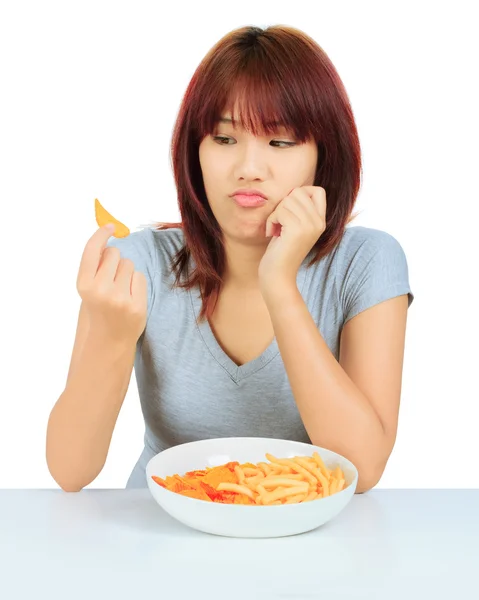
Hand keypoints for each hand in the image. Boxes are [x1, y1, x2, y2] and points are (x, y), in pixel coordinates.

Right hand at [76, 225, 147, 343]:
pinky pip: (140, 278)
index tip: (110, 226)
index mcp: (84, 285)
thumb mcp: (88, 289)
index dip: (101, 235)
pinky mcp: (136, 305)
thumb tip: (110, 241)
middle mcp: (100, 290)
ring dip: (126, 273)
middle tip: (111, 278)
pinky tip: (130, 297)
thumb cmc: (97, 311)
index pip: (92, 251)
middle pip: (114, 254)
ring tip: (120, 291)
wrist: (107, 342)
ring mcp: (120, 298)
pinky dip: (136, 284)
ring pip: (129, 264)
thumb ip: (95, 268)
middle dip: (114, 260)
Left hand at [258, 186, 326, 293]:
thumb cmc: (281, 251)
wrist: (278, 276)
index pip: (318, 191)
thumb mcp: (293, 227)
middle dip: (283, 205)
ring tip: (276, 229)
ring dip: (275, 213)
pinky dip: (271, 220)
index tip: (289, 210)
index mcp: (321, 221)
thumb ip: (298, 210)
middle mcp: (319, 222)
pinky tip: (272, 234)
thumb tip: (293, 191)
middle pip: (298, 192)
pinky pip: (280, 211)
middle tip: (279, 223)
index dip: (300, 193)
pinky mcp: (298, 230)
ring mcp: (310, 226)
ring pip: (288, 200)